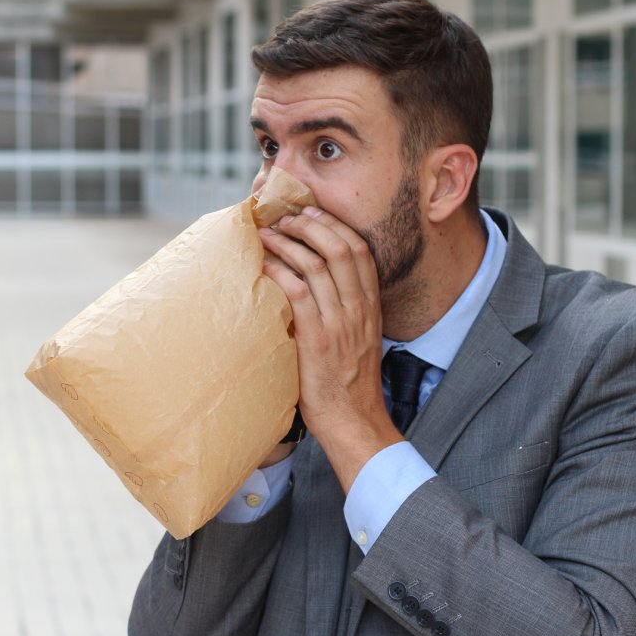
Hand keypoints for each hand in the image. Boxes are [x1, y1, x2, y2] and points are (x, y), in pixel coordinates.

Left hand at [259, 206, 402, 491]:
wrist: (353, 421)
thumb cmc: (348, 384)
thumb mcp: (358, 340)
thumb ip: (345, 312)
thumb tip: (316, 286)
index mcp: (371, 307)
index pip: (361, 252)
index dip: (335, 226)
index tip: (312, 214)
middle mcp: (358, 310)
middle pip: (340, 249)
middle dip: (311, 225)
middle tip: (285, 218)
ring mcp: (339, 324)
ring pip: (316, 265)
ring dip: (289, 243)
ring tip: (268, 234)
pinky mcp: (317, 340)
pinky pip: (298, 293)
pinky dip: (280, 272)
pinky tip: (264, 266)